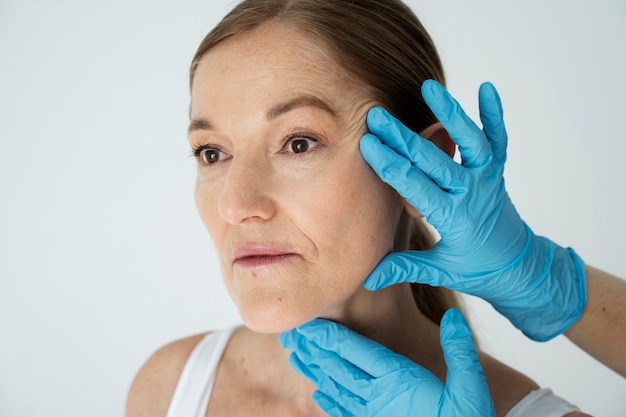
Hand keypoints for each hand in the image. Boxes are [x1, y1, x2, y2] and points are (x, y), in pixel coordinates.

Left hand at [279, 309, 494, 416]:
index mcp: (399, 379)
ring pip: (337, 388)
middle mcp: (380, 396)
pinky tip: (318, 393)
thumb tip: (454, 316)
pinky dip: (329, 400)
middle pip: (338, 367)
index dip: (330, 335)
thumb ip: (460, 351)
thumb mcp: (470, 386)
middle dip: (313, 349)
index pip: (355, 351)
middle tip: (292, 334)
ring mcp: (375, 414)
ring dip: (315, 371)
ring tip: (296, 357)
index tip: (309, 323)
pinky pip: (345, 412)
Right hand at [359, 80, 585, 340]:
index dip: (389, 164)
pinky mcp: (497, 171)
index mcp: (453, 218)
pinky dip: (495, 114)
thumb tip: (365, 278)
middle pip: (433, 159)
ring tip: (429, 87)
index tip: (367, 144)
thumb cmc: (477, 269)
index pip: (414, 186)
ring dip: (451, 113)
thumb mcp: (438, 272)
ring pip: (471, 141)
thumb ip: (401, 269)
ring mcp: (488, 178)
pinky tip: (487, 88)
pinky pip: (499, 139)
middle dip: (402, 137)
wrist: (520, 267)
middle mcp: (472, 193)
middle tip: (376, 116)